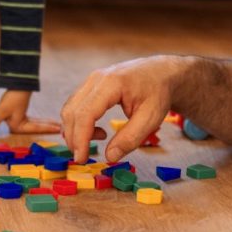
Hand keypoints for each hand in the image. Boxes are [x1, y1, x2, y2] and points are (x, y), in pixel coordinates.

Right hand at [0, 90, 60, 134]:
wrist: (15, 82)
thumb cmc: (11, 96)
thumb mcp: (3, 110)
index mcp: (13, 126)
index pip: (33, 129)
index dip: (45, 129)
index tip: (58, 128)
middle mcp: (15, 124)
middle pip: (35, 127)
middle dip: (47, 128)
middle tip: (61, 128)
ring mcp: (19, 120)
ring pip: (36, 124)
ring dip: (46, 125)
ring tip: (59, 126)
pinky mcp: (21, 114)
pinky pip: (35, 120)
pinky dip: (43, 121)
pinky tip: (51, 122)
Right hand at [61, 56, 186, 163]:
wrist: (161, 72)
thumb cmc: (158, 92)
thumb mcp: (151, 118)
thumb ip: (130, 138)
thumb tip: (110, 157)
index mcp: (111, 83)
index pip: (86, 113)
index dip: (80, 138)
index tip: (81, 159)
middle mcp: (96, 79)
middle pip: (72, 111)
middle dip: (73, 138)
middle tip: (84, 158)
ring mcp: (91, 80)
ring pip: (70, 108)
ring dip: (75, 131)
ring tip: (99, 139)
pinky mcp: (91, 85)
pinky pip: (76, 105)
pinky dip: (79, 123)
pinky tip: (97, 131)